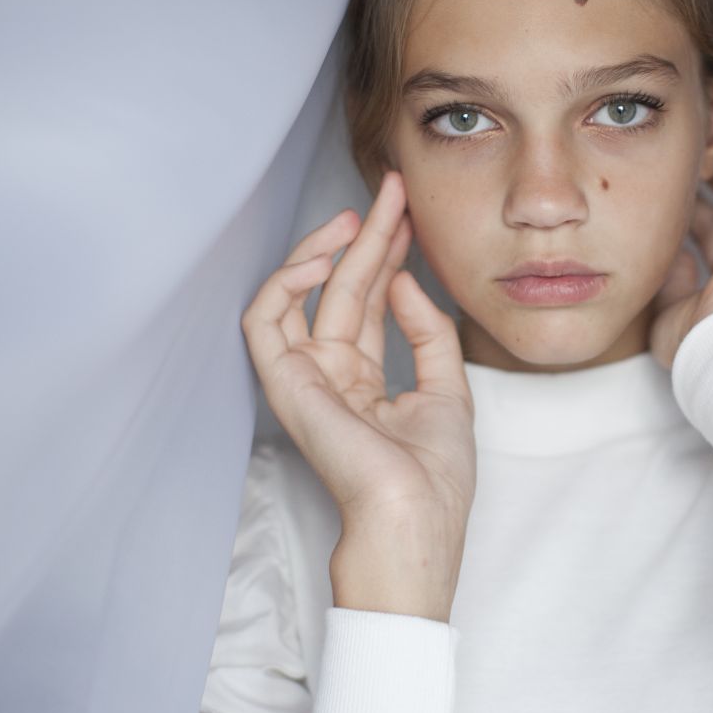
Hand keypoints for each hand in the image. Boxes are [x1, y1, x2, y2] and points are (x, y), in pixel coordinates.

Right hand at [240, 169, 475, 616]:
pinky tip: (325, 255)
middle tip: (393, 190)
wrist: (412, 521)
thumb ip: (428, 331)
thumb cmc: (433, 478)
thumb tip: (405, 279)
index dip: (387, 254)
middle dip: (367, 236)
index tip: (409, 212)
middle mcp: (329, 375)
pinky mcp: (282, 383)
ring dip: (327, 248)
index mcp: (365, 382)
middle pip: (342, 289)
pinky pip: (265, 318)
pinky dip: (287, 280)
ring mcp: (304, 378)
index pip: (369, 302)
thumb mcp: (447, 390)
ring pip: (302, 294)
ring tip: (360, 213)